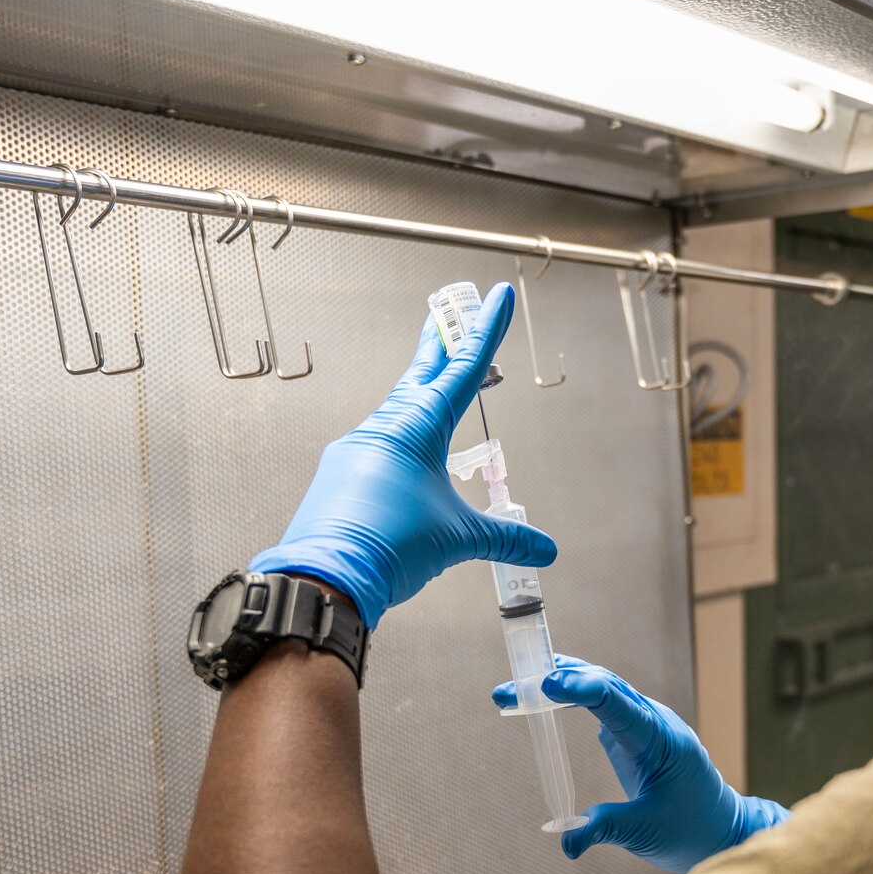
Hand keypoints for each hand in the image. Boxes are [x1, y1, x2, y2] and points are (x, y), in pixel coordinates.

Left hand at [252, 284, 555, 628]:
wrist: (328, 576)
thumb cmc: (389, 545)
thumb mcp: (459, 538)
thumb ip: (505, 537)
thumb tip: (544, 549)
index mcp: (418, 427)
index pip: (464, 369)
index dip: (487, 332)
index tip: (495, 297)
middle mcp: (384, 429)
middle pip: (420, 374)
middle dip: (439, 344)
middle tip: (448, 314)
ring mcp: (357, 450)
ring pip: (396, 410)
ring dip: (418, 393)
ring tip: (432, 383)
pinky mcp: (341, 475)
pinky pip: (377, 444)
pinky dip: (399, 437)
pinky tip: (407, 456)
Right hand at [493, 655, 789, 873]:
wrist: (720, 827)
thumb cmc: (689, 829)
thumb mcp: (646, 832)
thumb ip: (605, 829)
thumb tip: (565, 844)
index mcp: (661, 741)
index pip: (618, 704)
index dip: (581, 689)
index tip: (547, 683)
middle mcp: (655, 721)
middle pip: (605, 685)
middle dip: (558, 681)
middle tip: (510, 688)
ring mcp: (646, 721)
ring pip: (604, 686)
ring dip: (562, 682)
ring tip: (515, 687)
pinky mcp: (635, 729)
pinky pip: (604, 701)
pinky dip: (573, 694)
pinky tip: (542, 693)